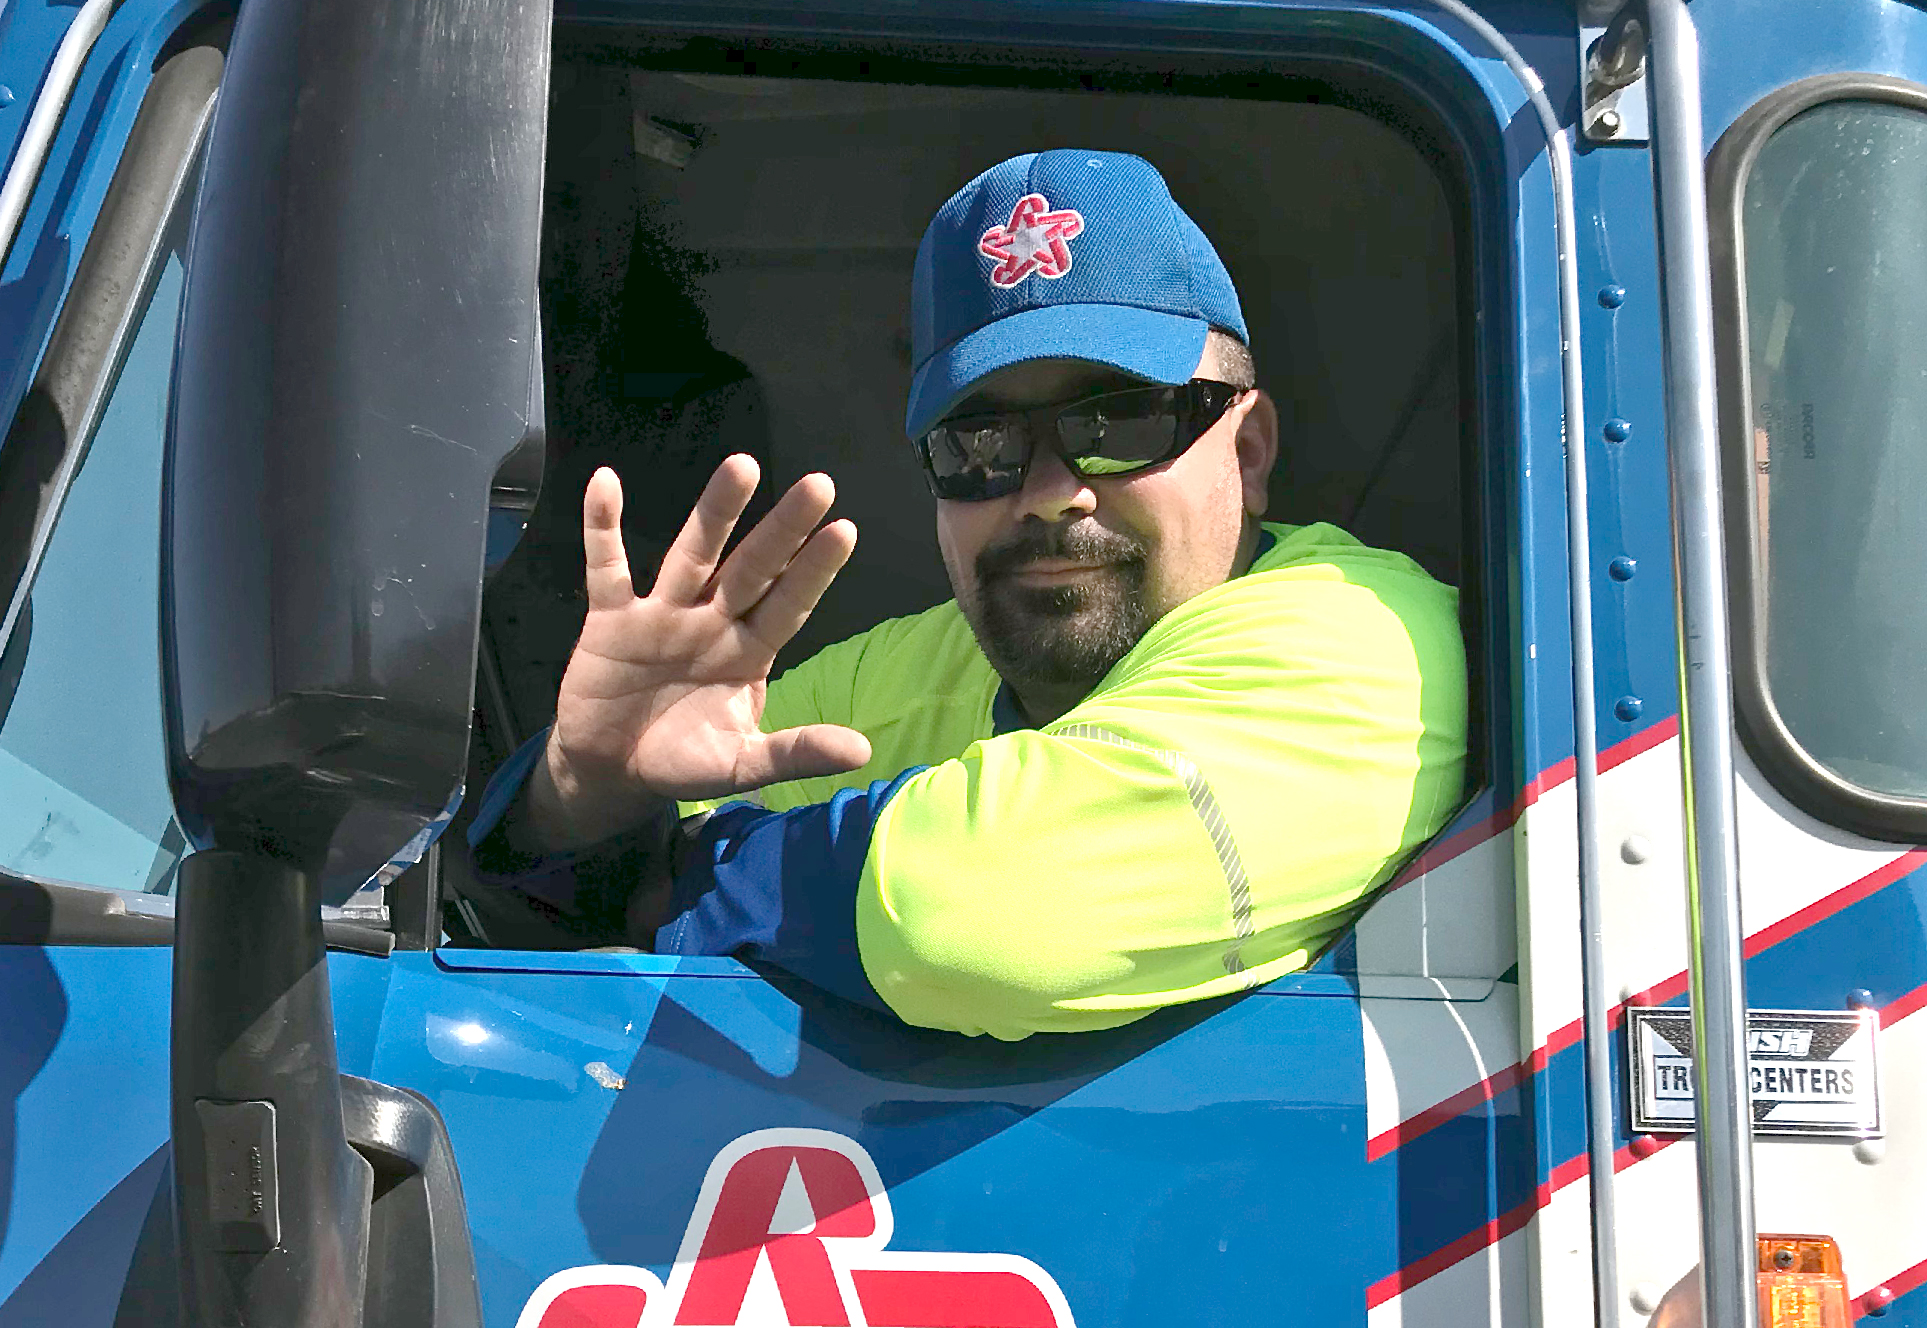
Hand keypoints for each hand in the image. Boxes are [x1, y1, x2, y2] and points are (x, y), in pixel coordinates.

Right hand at [524, 456, 871, 850]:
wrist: (609, 771)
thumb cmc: (682, 759)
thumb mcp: (741, 764)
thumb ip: (796, 753)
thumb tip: (863, 751)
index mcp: (748, 652)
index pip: (788, 605)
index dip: (814, 571)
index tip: (845, 530)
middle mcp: (712, 621)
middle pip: (752, 568)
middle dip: (783, 529)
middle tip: (819, 484)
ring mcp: (662, 614)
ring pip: (693, 555)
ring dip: (715, 512)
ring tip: (743, 465)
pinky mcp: (610, 619)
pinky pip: (605, 567)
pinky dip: (602, 527)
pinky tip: (606, 481)